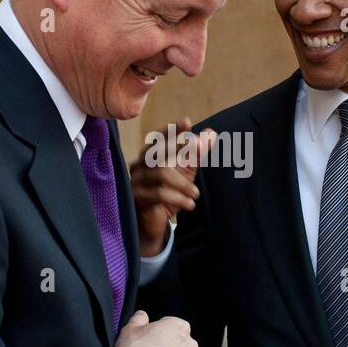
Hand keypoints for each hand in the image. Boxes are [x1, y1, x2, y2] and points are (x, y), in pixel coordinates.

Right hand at [129, 117, 215, 256]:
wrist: (154, 224)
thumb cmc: (168, 195)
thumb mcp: (185, 173)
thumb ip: (195, 154)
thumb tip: (211, 133)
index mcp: (150, 156)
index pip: (159, 139)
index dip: (172, 131)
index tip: (187, 121)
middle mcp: (139, 165)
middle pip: (156, 152)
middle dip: (178, 148)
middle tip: (199, 148)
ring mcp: (136, 181)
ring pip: (161, 173)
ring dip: (183, 184)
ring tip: (196, 194)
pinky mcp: (136, 198)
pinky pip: (158, 193)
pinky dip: (178, 197)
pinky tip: (189, 205)